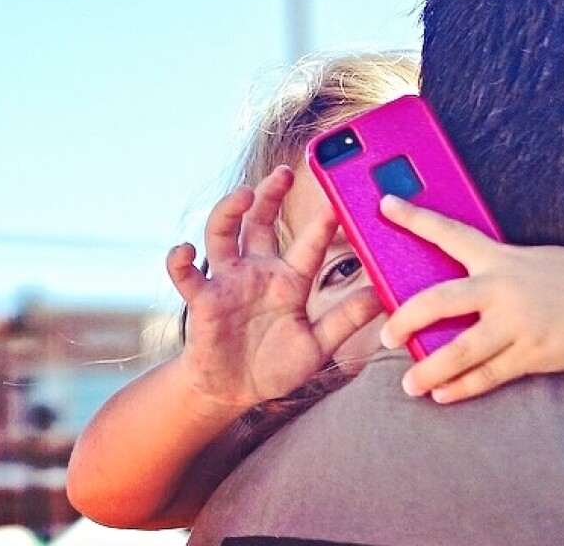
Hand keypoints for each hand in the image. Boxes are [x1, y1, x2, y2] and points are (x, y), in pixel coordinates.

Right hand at [167, 165, 379, 413]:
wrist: (234, 391)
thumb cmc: (277, 365)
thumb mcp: (318, 346)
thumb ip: (346, 320)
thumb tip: (383, 296)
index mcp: (290, 280)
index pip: (309, 245)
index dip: (323, 224)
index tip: (338, 202)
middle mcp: (259, 271)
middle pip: (262, 222)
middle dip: (271, 195)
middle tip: (285, 172)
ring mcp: (228, 282)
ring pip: (224, 235)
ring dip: (229, 211)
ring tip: (242, 194)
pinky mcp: (203, 300)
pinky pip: (187, 275)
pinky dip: (180, 260)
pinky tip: (185, 249)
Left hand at [378, 195, 563, 403]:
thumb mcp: (535, 261)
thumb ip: (499, 270)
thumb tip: (463, 288)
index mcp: (503, 257)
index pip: (449, 232)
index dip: (413, 217)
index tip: (385, 205)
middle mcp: (505, 287)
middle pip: (439, 300)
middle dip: (405, 318)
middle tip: (385, 332)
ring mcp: (519, 323)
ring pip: (460, 350)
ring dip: (428, 370)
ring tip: (408, 384)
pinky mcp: (534, 354)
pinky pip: (489, 376)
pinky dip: (462, 388)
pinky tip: (443, 395)